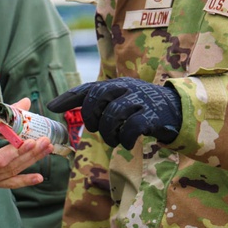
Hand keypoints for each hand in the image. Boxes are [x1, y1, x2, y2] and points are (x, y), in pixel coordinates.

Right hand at [0, 98, 52, 188]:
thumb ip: (3, 114)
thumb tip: (26, 103)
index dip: (16, 151)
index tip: (32, 140)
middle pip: (7, 167)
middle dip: (29, 154)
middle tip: (46, 142)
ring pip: (10, 174)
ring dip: (31, 162)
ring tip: (46, 150)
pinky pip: (7, 184)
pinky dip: (23, 180)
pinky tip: (38, 177)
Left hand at [47, 77, 181, 149]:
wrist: (175, 109)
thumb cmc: (139, 105)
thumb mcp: (117, 97)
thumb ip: (91, 101)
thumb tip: (53, 106)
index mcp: (115, 84)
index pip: (88, 88)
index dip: (69, 97)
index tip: (52, 107)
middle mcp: (126, 88)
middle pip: (98, 98)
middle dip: (92, 118)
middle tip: (97, 129)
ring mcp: (140, 101)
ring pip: (113, 114)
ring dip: (109, 133)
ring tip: (113, 139)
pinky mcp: (152, 116)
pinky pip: (132, 127)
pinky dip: (125, 138)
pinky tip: (126, 142)